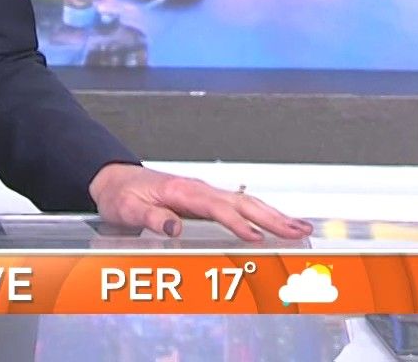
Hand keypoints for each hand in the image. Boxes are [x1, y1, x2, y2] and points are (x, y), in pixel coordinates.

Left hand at [88, 163, 313, 242]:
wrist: (116, 179)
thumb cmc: (122, 195)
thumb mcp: (127, 208)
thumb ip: (150, 217)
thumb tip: (174, 227)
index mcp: (182, 191)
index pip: (216, 208)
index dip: (237, 223)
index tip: (255, 237)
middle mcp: (199, 190)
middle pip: (241, 202)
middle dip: (271, 218)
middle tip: (298, 232)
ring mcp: (205, 194)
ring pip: (246, 202)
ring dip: (274, 215)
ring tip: (301, 228)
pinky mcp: (207, 201)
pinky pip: (239, 206)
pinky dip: (262, 214)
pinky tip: (279, 223)